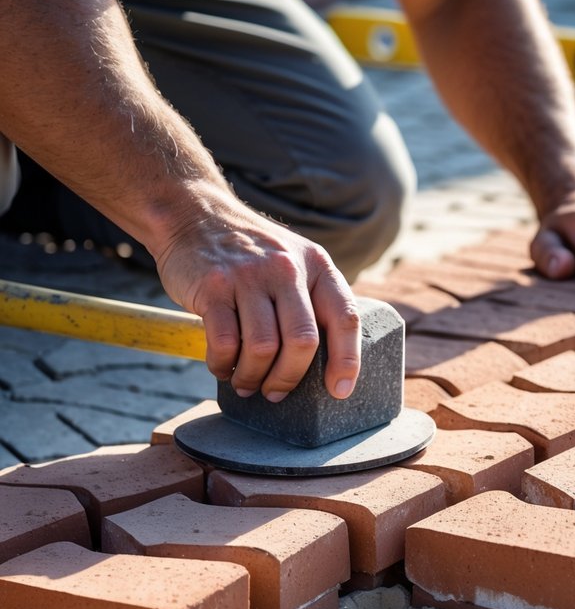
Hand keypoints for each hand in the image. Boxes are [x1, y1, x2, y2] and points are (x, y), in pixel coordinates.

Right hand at [154, 193, 360, 400]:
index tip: (339, 391)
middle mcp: (287, 268)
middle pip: (302, 342)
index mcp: (316, 264)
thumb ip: (311, 299)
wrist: (193, 214)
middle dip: (289, 378)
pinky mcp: (213, 286)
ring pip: (263, 348)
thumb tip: (325, 362)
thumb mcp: (292, 260)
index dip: (347, 360)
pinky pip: (225, 342)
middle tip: (276, 393)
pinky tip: (222, 367)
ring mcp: (249, 276)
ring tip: (246, 384)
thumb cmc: (249, 253)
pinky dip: (223, 365)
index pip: (344, 317)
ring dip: (253, 376)